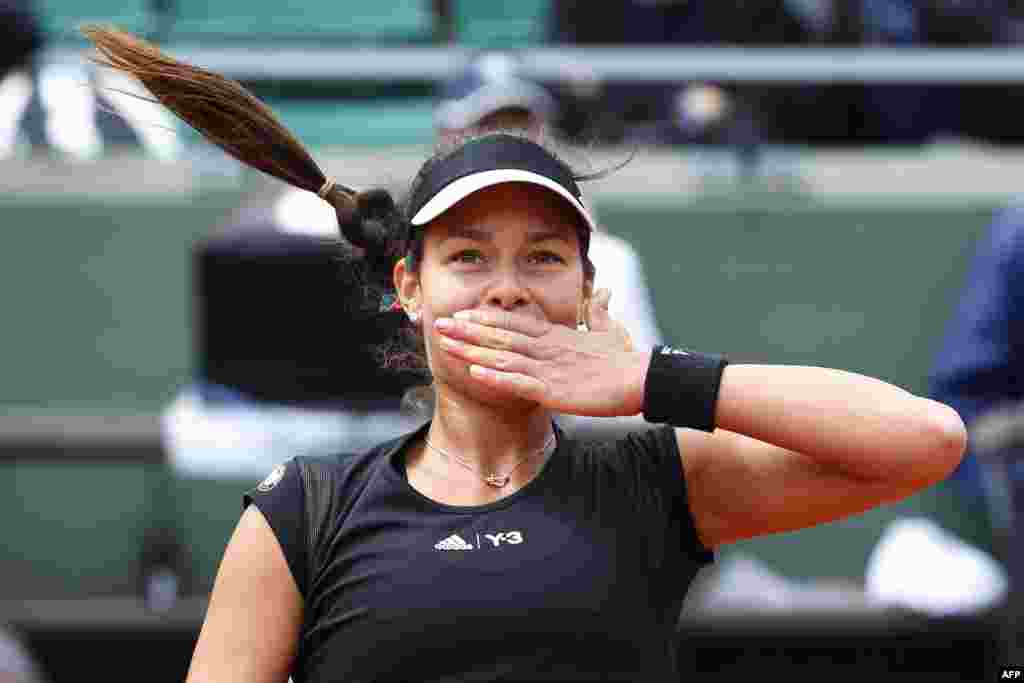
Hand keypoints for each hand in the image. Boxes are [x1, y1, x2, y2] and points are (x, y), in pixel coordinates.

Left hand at [434, 289, 649, 416]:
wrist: (644, 378)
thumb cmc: (628, 358)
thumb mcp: (610, 330)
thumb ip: (599, 313)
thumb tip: (603, 293)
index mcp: (556, 336)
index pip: (514, 323)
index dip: (486, 318)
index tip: (463, 313)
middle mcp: (547, 348)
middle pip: (500, 335)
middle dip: (468, 330)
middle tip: (439, 323)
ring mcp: (548, 368)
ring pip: (503, 356)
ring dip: (472, 351)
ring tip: (445, 346)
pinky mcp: (554, 389)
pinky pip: (518, 383)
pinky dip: (496, 377)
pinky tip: (475, 374)